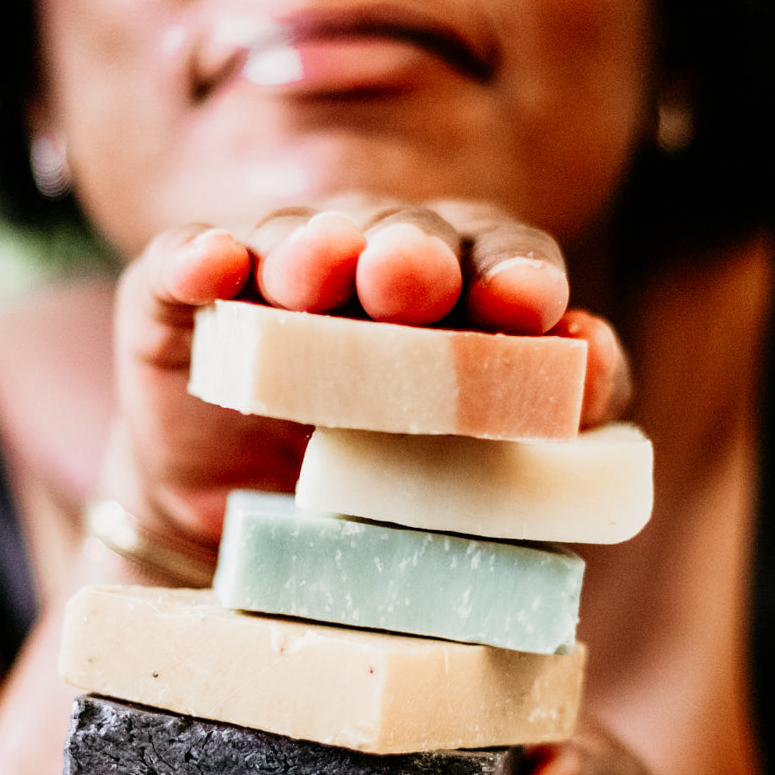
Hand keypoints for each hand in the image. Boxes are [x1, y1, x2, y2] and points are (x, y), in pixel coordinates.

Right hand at [100, 199, 629, 546]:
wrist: (249, 539)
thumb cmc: (386, 497)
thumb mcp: (481, 479)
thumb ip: (559, 422)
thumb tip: (594, 359)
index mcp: (458, 298)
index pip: (501, 258)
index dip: (517, 273)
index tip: (530, 306)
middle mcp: (369, 269)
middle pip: (402, 235)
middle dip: (412, 252)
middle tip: (412, 276)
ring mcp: (270, 279)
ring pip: (295, 240)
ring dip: (310, 251)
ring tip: (313, 273)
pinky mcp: (180, 301)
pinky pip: (182, 266)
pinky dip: (196, 259)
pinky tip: (211, 266)